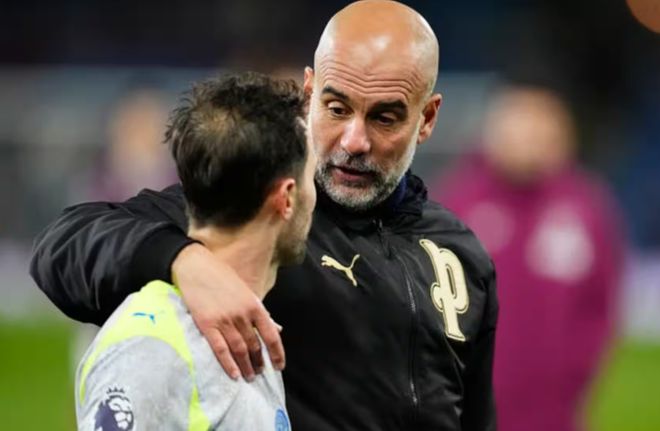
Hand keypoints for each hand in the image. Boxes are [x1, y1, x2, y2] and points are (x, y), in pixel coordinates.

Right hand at [172, 243, 284, 380]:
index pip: (271, 335)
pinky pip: (220, 349)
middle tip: (260, 373)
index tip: (279, 366)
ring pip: (240, 350)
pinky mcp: (207, 324)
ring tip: (249, 377)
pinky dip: (228, 364)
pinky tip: (234, 374)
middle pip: (255, 345)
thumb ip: (260, 313)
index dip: (277, 353)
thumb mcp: (246, 292)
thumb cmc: (222, 278)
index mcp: (255, 306)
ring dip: (246, 366)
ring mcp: (225, 320)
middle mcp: (242, 315)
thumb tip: (277, 329)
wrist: (197, 267)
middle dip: (259, 362)